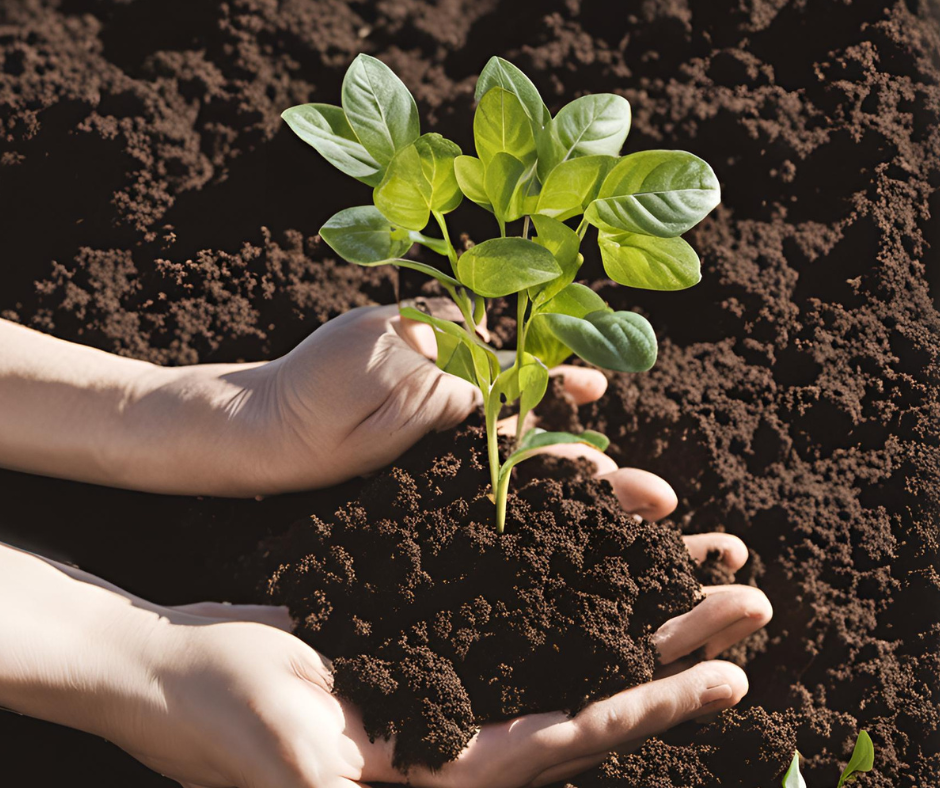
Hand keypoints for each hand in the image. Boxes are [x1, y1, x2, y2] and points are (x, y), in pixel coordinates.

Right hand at [133, 536, 766, 787]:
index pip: (570, 733)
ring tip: (699, 553)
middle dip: (673, 640)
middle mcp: (467, 719)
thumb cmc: (217, 715)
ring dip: (635, 595)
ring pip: (566, 629)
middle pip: (592, 678)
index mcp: (448, 765)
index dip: (649, 705)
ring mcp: (454, 668)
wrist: (177, 668)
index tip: (726, 674)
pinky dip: (567, 565)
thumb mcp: (287, 767)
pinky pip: (517, 594)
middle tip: (749, 594)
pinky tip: (602, 534)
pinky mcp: (434, 626)